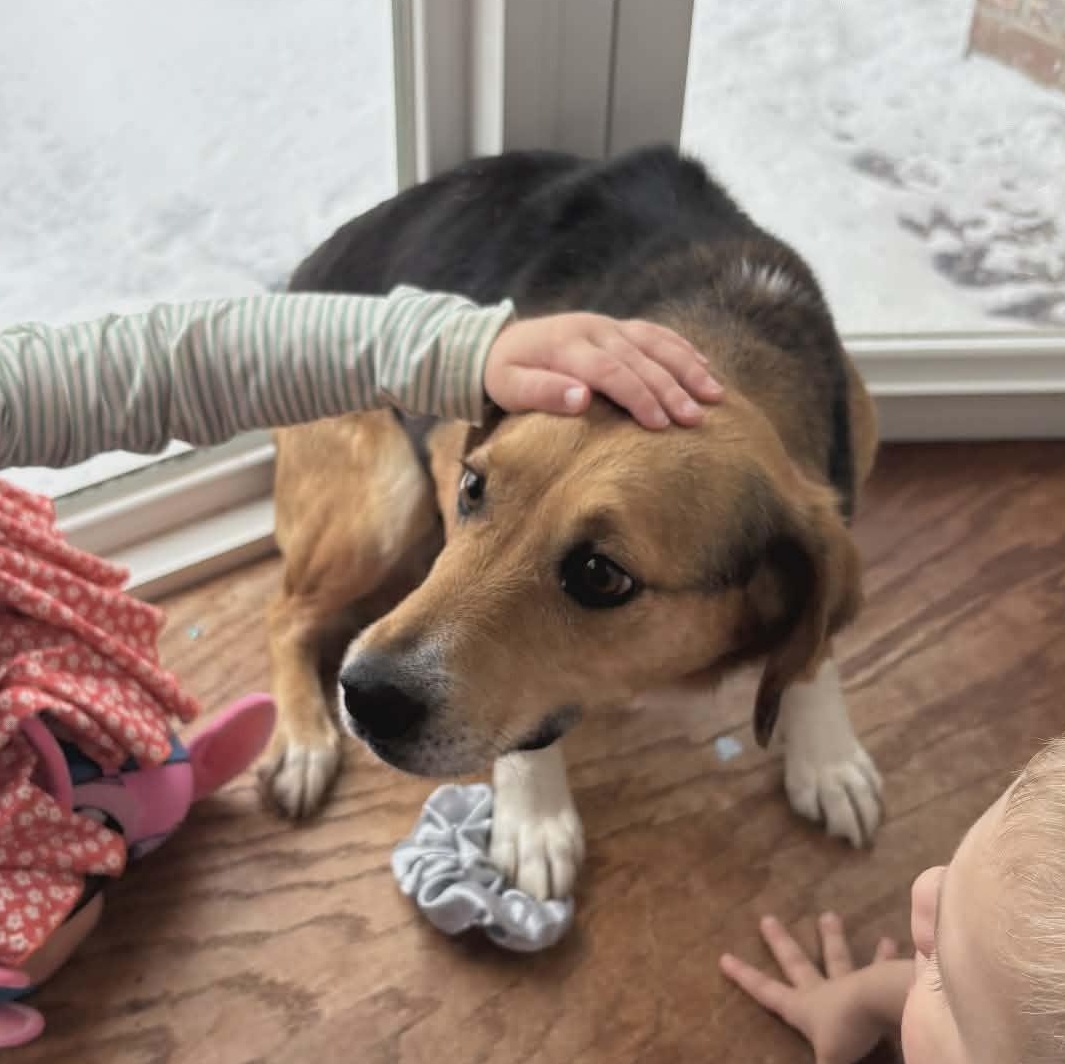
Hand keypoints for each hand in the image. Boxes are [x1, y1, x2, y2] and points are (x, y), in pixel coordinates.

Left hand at [483, 312, 722, 428]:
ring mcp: (608, 325)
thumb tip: (582, 398)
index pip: (610, 371)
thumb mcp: (509, 387)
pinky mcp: (616, 327)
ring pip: (656, 343)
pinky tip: (705, 366)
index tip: (659, 423)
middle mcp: (594, 330)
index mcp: (568, 346)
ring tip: (715, 394)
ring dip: (688, 368)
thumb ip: (542, 392)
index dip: (637, 396)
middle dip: (672, 389)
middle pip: (640, 360)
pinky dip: (682, 349)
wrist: (497, 342)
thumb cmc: (504, 375)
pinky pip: (655, 334)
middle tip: (697, 418)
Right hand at [720, 913, 898, 1063]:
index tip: (725, 957)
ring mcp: (849, 983)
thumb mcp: (827, 1060)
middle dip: (781, 942)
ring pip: (837, 957)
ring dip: (832, 937)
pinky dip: (883, 955)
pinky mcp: (876, 982)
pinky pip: (879, 968)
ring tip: (829, 915)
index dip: (745, 976)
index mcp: (802, 1008)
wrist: (881, 1009)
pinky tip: (889, 940)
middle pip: (797, 963)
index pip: (767, 991)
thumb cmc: (846, 1035)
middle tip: (768, 918)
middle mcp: (821, 990)